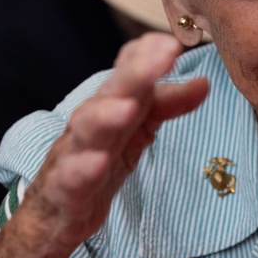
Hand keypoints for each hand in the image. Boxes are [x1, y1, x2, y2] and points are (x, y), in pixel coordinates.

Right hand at [21, 31, 208, 256]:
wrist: (52, 214)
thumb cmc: (94, 163)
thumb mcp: (134, 133)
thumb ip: (165, 106)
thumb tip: (204, 83)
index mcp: (109, 106)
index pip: (126, 72)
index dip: (147, 56)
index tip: (172, 43)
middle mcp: (89, 123)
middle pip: (111, 93)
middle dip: (135, 74)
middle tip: (163, 56)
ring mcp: (73, 155)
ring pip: (87, 130)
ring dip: (106, 116)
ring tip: (129, 108)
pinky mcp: (64, 190)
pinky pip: (71, 178)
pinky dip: (83, 170)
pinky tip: (98, 163)